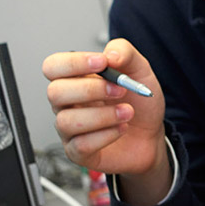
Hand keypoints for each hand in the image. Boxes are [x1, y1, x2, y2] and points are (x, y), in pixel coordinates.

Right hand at [42, 38, 165, 179]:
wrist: (151, 135)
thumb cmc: (138, 103)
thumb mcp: (140, 71)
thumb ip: (125, 53)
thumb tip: (110, 54)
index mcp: (75, 79)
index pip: (53, 66)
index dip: (73, 63)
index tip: (102, 63)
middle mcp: (67, 103)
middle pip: (54, 92)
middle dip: (90, 89)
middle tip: (120, 90)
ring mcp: (70, 129)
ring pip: (67, 121)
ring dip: (102, 115)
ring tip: (127, 112)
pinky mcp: (78, 152)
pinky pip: (80, 145)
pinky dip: (106, 135)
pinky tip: (122, 129)